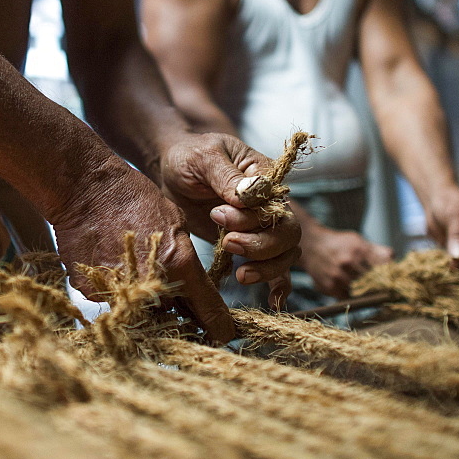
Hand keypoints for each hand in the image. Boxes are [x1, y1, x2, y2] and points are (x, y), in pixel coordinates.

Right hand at [51, 157, 234, 342]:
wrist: (86, 190)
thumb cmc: (133, 198)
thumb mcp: (175, 221)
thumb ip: (185, 257)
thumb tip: (191, 285)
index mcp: (178, 263)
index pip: (207, 307)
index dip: (218, 324)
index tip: (224, 334)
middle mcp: (151, 283)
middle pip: (171, 316)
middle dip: (176, 313)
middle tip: (177, 303)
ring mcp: (120, 290)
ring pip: (141, 312)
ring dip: (146, 303)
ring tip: (141, 277)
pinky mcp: (93, 291)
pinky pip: (114, 301)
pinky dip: (118, 291)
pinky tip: (116, 267)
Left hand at [158, 132, 301, 309]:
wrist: (170, 170)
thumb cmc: (188, 157)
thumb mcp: (204, 158)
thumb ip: (227, 176)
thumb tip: (249, 196)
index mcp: (265, 176)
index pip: (275, 203)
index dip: (253, 217)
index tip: (218, 213)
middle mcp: (270, 203)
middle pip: (287, 232)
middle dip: (259, 245)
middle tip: (227, 242)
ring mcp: (261, 227)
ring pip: (286, 253)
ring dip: (267, 267)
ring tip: (240, 274)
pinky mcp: (249, 245)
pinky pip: (276, 268)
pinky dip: (278, 285)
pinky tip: (272, 301)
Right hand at [301, 227, 392, 297]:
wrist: (311, 246)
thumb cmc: (339, 243)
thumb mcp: (358, 240)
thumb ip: (377, 250)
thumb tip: (394, 260)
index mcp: (359, 249)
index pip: (383, 266)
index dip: (391, 275)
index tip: (394, 280)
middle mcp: (348, 262)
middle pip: (374, 282)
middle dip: (381, 286)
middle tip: (384, 289)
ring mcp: (338, 276)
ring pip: (361, 292)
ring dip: (366, 292)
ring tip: (367, 289)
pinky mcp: (329, 286)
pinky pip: (347, 297)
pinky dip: (351, 295)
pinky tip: (350, 288)